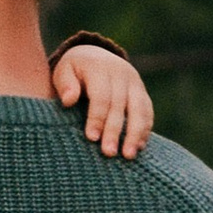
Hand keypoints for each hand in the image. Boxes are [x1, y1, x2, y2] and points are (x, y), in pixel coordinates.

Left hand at [51, 40, 153, 159]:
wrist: (96, 56)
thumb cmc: (75, 71)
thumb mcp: (64, 71)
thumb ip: (65, 84)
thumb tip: (68, 100)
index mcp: (100, 68)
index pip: (100, 96)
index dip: (97, 118)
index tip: (91, 138)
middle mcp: (121, 74)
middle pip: (120, 105)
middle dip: (115, 131)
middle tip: (109, 153)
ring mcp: (135, 83)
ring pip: (139, 109)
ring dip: (135, 134)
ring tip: (128, 156)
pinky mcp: (142, 93)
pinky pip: (147, 112)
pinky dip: (145, 130)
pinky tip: (139, 148)